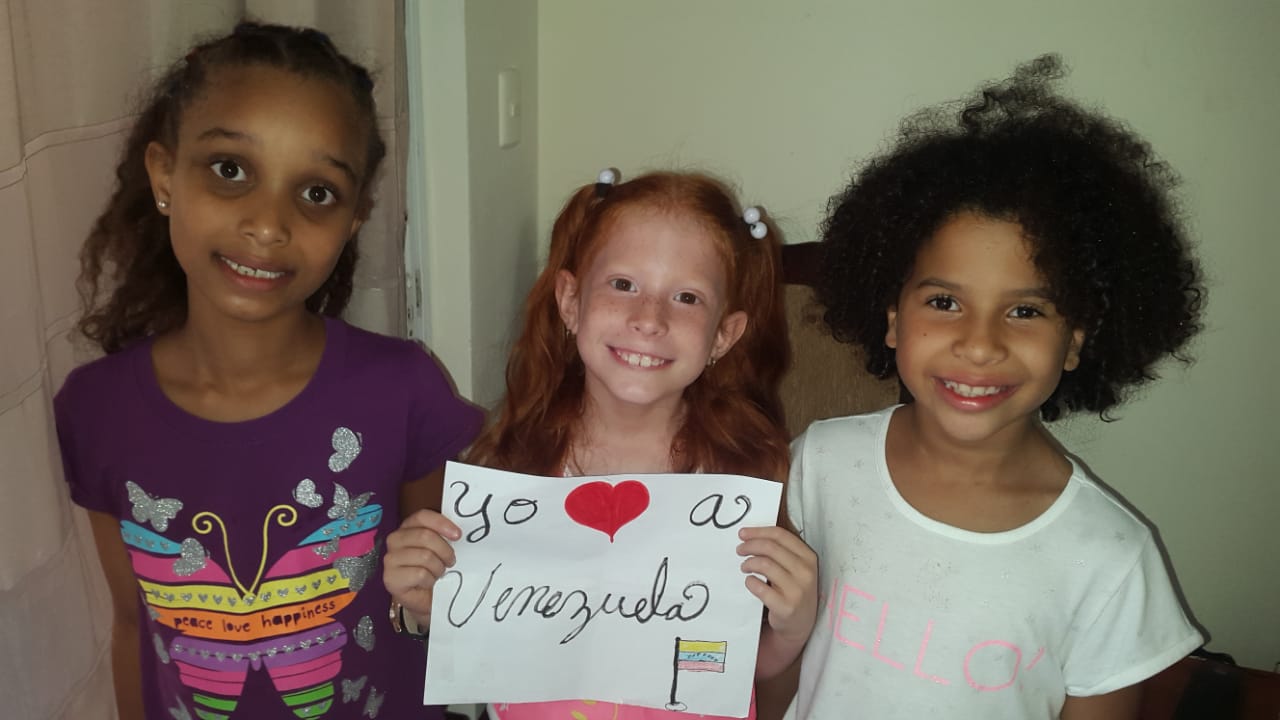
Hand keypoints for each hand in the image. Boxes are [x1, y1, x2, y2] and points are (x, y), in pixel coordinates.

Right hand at [382, 509, 461, 627]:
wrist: (426, 599)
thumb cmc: (435, 570)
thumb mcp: (442, 549)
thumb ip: (445, 536)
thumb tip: (459, 532)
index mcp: (408, 527)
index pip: (422, 516)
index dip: (441, 523)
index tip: (458, 535)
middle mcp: (395, 539)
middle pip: (425, 536)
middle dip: (444, 550)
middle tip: (450, 561)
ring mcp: (390, 559)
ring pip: (424, 556)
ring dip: (438, 568)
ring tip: (438, 573)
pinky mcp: (390, 578)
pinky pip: (419, 574)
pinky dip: (430, 580)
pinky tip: (428, 583)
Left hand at [737, 525, 817, 647]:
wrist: (801, 624)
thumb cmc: (793, 589)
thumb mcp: (796, 567)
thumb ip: (781, 550)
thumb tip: (750, 534)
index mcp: (808, 557)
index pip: (780, 536)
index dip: (758, 532)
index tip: (742, 533)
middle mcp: (806, 572)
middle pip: (770, 548)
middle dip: (750, 546)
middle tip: (739, 550)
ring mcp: (797, 590)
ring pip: (764, 564)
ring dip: (749, 563)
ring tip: (744, 567)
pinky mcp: (785, 607)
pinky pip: (760, 588)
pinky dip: (750, 582)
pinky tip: (749, 582)